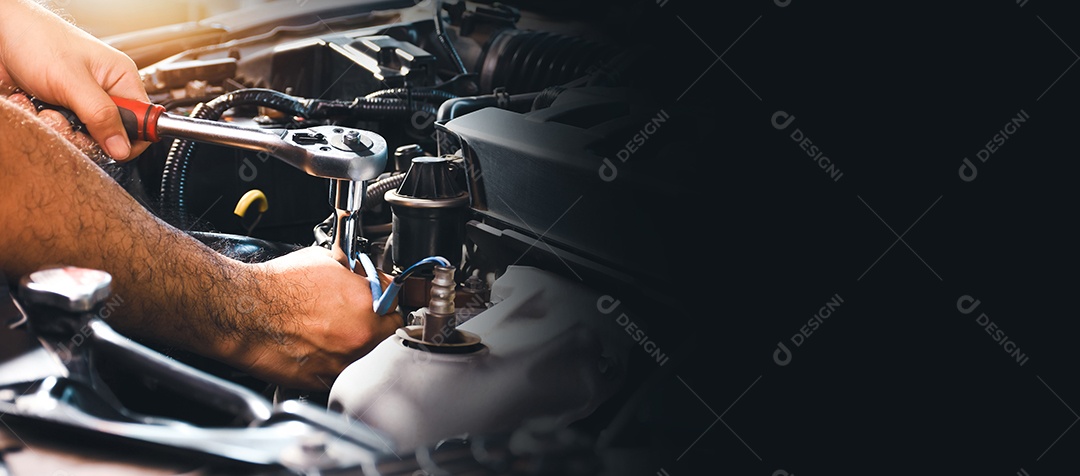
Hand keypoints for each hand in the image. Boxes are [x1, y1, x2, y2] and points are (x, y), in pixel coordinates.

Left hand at [0, 0, 148, 159]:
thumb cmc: (37, 40)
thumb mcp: (72, 80)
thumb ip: (101, 116)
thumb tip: (123, 148)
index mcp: (120, 80)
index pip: (142, 122)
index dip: (128, 138)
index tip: (106, 142)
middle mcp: (103, 94)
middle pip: (108, 138)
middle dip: (81, 135)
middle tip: (61, 119)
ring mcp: (79, 104)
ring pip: (80, 138)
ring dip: (55, 128)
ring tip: (41, 108)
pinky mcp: (57, 110)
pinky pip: (57, 133)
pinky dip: (38, 122)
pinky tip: (29, 103)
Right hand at [222, 247, 402, 389]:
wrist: (242, 312)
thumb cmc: (275, 287)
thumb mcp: (326, 260)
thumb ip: (355, 273)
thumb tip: (363, 276)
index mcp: (366, 303)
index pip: (397, 304)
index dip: (386, 299)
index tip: (378, 299)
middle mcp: (359, 335)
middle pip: (386, 332)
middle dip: (374, 322)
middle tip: (352, 315)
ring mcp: (342, 361)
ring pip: (365, 355)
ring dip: (354, 344)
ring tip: (327, 331)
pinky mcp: (323, 380)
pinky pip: (340, 372)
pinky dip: (333, 362)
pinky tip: (315, 347)